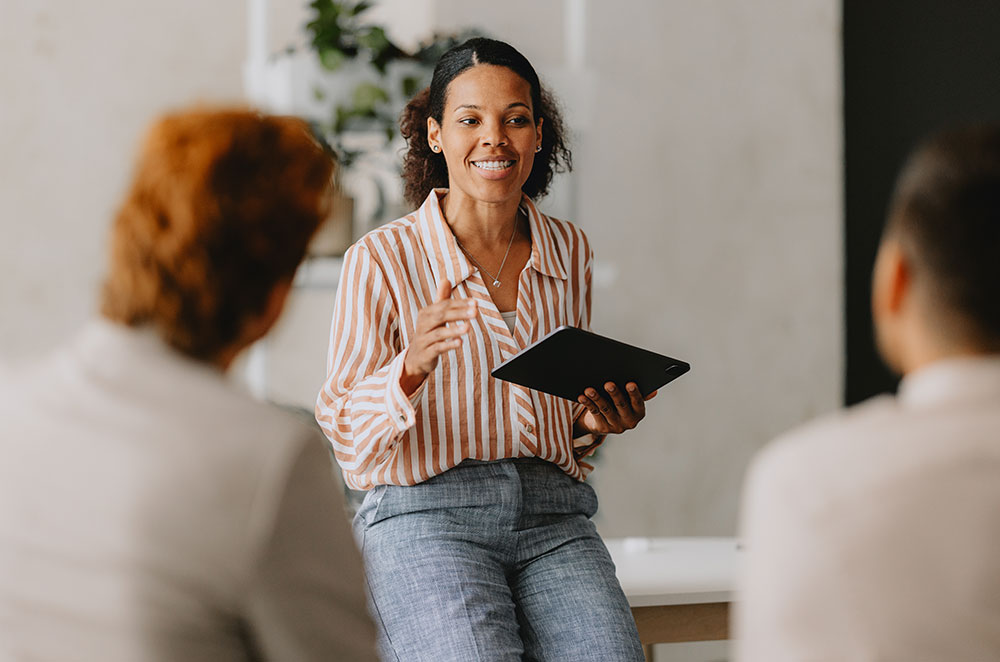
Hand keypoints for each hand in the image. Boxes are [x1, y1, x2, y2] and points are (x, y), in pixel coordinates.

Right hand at [400, 279, 476, 394]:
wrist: (415, 358)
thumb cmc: (428, 333)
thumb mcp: (434, 316)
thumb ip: (441, 299)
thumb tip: (446, 279)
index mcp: (426, 313)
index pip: (444, 305)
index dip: (460, 304)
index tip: (475, 303)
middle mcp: (423, 325)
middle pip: (440, 316)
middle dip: (458, 313)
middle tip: (475, 312)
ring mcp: (423, 339)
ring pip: (438, 333)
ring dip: (454, 330)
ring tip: (468, 328)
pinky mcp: (426, 353)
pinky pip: (437, 348)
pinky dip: (448, 345)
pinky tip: (459, 342)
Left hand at [574, 382, 657, 435]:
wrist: (606, 422)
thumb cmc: (621, 404)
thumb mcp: (631, 400)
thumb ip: (640, 395)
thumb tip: (654, 391)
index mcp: (639, 413)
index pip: (638, 402)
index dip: (634, 393)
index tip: (630, 383)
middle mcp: (629, 421)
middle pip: (621, 405)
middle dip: (615, 394)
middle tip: (608, 383)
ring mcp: (615, 426)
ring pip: (605, 409)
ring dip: (597, 398)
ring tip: (590, 389)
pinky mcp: (602, 427)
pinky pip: (594, 413)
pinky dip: (588, 404)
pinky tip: (582, 396)